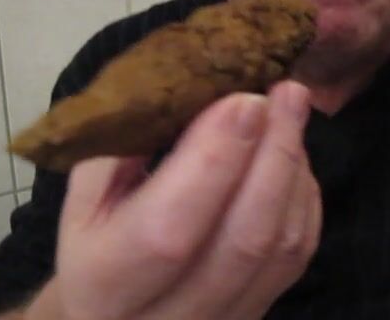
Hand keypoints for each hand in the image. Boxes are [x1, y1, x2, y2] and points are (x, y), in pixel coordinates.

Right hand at [26, 81, 321, 319]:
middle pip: (244, 239)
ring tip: (292, 113)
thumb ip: (126, 150)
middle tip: (289, 92)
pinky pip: (298, 254)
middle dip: (274, 155)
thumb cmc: (96, 242)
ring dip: (294, 170)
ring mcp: (223, 319)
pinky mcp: (259, 311)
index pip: (169, 226)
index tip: (246, 99)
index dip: (215, 159)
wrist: (114, 314)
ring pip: (282, 248)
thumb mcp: (85, 195)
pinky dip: (304, 196)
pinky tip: (292, 156)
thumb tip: (201, 92)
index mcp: (105, 282)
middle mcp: (170, 316)